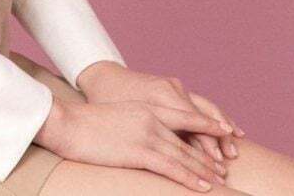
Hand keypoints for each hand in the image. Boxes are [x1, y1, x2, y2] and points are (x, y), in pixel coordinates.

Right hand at [35, 96, 234, 191]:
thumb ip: (139, 122)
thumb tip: (151, 137)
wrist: (67, 123)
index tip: (226, 131)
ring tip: (220, 180)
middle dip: (209, 154)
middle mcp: (151, 118)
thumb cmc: (88, 123)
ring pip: (184, 154)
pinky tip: (203, 187)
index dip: (207, 124)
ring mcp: (146, 134)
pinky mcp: (139, 151)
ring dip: (205, 169)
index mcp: (147, 107)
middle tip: (225, 167)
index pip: (186, 116)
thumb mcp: (120, 117)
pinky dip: (190, 177)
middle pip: (189, 138)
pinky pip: (172, 167)